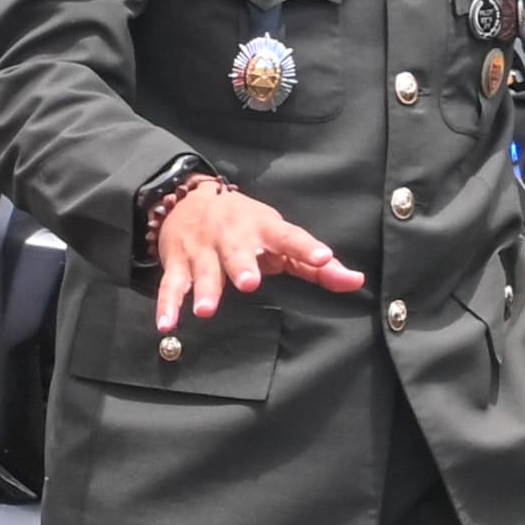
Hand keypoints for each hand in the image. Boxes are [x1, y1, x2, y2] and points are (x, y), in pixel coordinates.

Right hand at [150, 180, 366, 330]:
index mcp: (265, 229)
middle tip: (250, 283)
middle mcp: (233, 237)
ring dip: (205, 289)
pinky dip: (167, 305)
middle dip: (242, 266)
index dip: (307, 247)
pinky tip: (167, 324)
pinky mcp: (177, 263)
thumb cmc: (247, 227)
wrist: (187, 200)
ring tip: (207, 310)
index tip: (324, 258)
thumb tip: (356, 281)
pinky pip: (171, 286)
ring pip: (203, 270)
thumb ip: (317, 266)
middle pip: (238, 251)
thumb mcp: (281, 238)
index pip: (291, 237)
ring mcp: (203, 249)